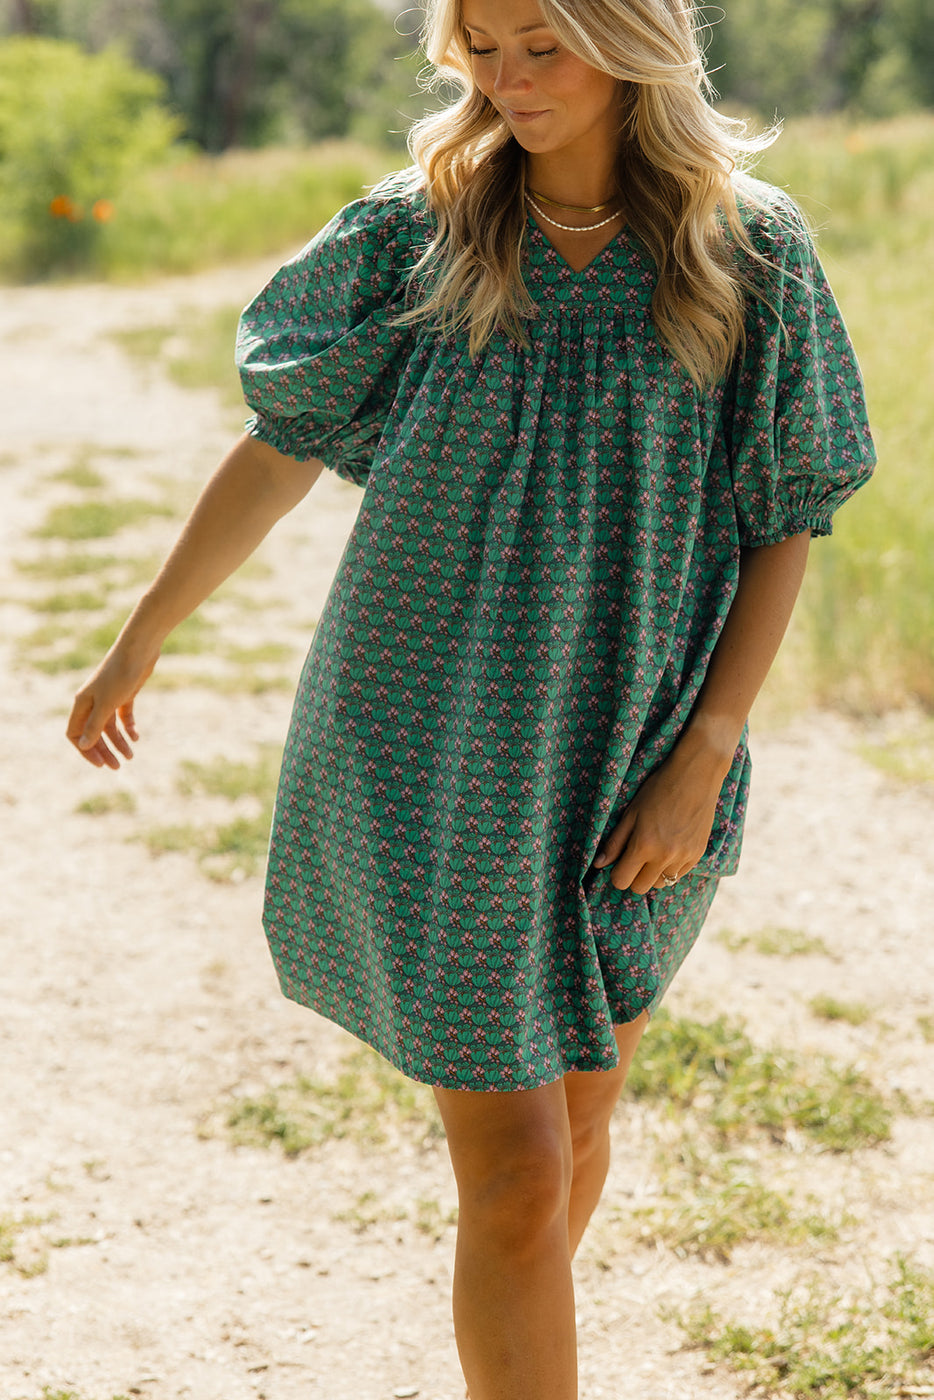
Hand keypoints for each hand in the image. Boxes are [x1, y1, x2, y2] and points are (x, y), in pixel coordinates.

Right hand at [66, 641, 158, 769]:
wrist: (139, 649)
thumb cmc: (120, 674)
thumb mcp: (107, 704)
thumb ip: (95, 725)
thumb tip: (84, 745)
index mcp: (82, 704)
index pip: (76, 733)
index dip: (85, 750)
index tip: (100, 764)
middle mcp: (93, 702)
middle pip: (94, 733)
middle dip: (104, 750)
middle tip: (117, 767)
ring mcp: (109, 697)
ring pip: (110, 727)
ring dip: (119, 742)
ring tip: (131, 756)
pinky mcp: (125, 693)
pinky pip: (123, 716)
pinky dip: (129, 727)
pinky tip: (136, 737)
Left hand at [592, 736, 728, 894]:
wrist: (695, 776)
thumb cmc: (658, 789)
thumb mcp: (631, 812)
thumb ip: (615, 842)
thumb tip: (599, 865)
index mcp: (643, 845)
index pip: (621, 881)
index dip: (616, 873)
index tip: (619, 862)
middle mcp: (664, 856)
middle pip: (640, 888)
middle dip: (633, 876)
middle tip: (635, 857)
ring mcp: (683, 857)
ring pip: (661, 884)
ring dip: (653, 874)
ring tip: (654, 852)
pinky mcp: (698, 855)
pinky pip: (680, 875)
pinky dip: (671, 867)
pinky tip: (670, 847)